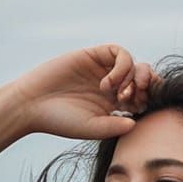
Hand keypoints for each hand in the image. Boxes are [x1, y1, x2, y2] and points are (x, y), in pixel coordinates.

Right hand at [12, 44, 161, 139]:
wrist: (32, 104)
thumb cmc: (61, 121)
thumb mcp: (93, 128)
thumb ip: (115, 126)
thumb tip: (137, 123)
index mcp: (115, 104)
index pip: (144, 96)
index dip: (150, 99)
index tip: (141, 110)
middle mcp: (113, 85)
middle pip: (144, 77)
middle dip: (148, 86)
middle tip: (137, 99)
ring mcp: (104, 69)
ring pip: (135, 64)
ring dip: (134, 78)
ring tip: (118, 94)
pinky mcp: (93, 55)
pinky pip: (119, 53)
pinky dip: (122, 67)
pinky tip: (108, 84)